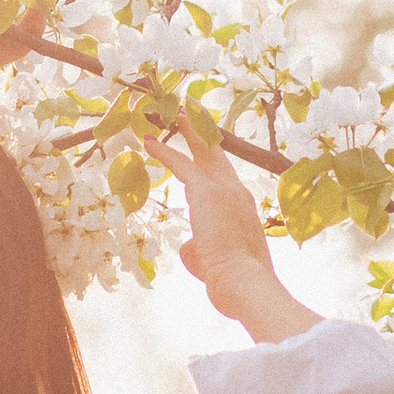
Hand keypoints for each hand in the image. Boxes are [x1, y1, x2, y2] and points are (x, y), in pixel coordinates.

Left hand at [164, 133, 315, 343]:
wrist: (245, 282)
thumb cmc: (234, 280)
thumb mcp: (215, 261)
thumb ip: (201, 249)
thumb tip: (190, 246)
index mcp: (242, 208)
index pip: (225, 176)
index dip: (213, 160)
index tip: (204, 147)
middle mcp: (237, 192)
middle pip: (218, 153)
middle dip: (203, 132)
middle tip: (191, 112)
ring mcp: (224, 189)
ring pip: (202, 150)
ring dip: (186, 131)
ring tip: (171, 114)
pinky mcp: (206, 192)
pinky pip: (181, 163)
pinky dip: (164, 151)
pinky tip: (148, 141)